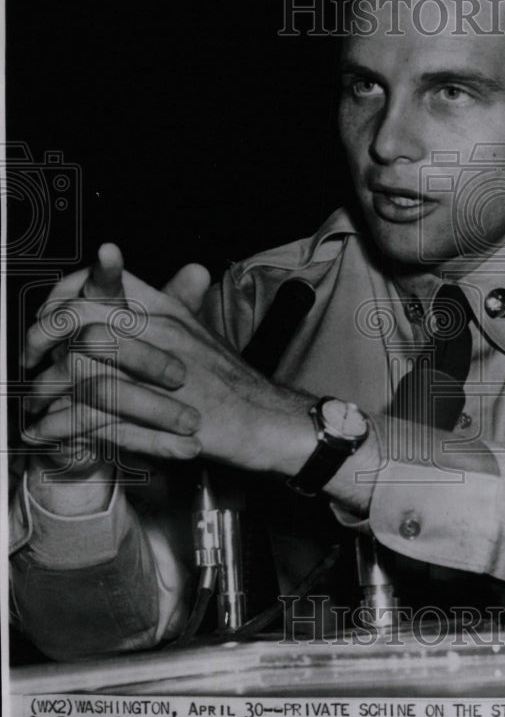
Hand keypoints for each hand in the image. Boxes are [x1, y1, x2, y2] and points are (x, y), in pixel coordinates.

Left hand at [25, 248, 315, 475]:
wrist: (264, 419)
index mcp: (166, 309)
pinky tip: (45, 432)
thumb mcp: (196, 329)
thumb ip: (162, 304)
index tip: (47, 313)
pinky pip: (91, 418)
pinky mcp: (154, 417)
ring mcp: (155, 374)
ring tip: (29, 402)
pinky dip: (60, 427)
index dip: (62, 296)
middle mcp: (159, 333)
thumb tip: (118, 286)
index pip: (101, 283)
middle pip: (80, 321)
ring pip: (79, 369)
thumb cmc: (230, 379)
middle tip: (28, 358)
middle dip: (40, 340)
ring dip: (44, 388)